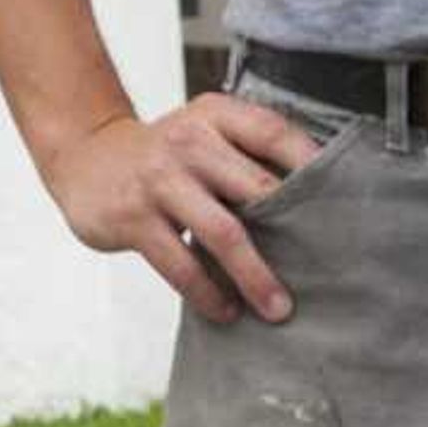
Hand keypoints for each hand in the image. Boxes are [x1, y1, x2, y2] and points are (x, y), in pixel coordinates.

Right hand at [41, 90, 326, 326]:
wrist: (84, 158)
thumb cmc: (164, 156)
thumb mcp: (202, 134)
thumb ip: (245, 158)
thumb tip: (312, 207)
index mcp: (214, 116)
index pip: (272, 133)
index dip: (310, 165)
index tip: (342, 201)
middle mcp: (188, 141)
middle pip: (256, 188)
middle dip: (294, 233)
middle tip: (325, 271)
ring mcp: (158, 180)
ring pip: (222, 233)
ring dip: (255, 276)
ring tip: (278, 308)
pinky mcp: (133, 218)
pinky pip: (180, 264)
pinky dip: (208, 293)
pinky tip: (226, 311)